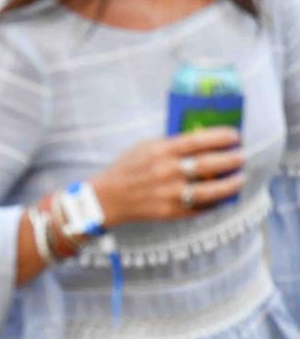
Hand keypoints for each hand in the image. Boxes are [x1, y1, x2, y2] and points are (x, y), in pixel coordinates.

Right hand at [91, 127, 244, 226]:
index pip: (197, 140)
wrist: (108, 197)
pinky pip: (201, 208)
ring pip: (211, 190)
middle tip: (241, 156)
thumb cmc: (127, 168)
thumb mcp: (144, 147)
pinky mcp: (172, 212)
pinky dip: (216, 202)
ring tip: (240, 178)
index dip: (220, 137)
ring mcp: (170, 194)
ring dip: (230, 184)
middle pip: (209, 164)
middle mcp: (167, 172)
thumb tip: (201, 139)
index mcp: (160, 151)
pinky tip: (223, 197)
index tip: (234, 135)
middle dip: (231, 159)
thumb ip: (170, 143)